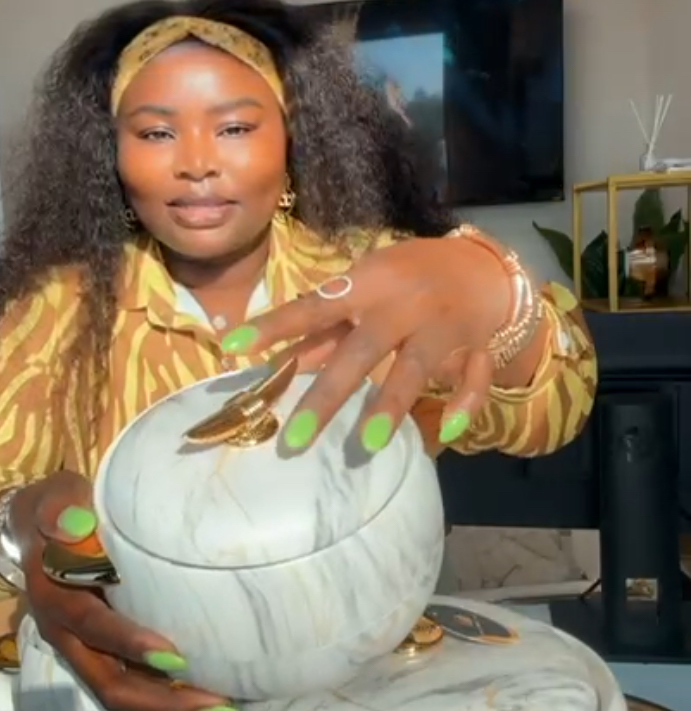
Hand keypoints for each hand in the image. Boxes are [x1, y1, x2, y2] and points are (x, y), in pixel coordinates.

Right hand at [13, 473, 230, 710]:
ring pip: (121, 691)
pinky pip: (130, 682)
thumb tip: (75, 523)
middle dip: (161, 699)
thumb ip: (62, 508)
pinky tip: (205, 696)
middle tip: (216, 703)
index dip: (128, 642)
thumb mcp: (56, 498)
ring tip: (222, 707)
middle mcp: (65, 635)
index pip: (92, 626)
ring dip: (169, 706)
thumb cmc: (56, 512)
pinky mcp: (100, 652)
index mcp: (54, 598)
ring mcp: (82, 650)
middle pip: (109, 683)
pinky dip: (165, 695)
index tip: (173, 655)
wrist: (33, 531)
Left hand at [221, 235, 514, 449]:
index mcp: (367, 284)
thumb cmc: (403, 280)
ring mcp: (443, 326)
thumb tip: (268, 362)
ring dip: (391, 403)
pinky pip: (474, 379)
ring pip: (417, 366)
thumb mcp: (361, 290)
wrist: (478, 267)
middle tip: (294, 439)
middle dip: (328, 395)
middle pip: (362, 350)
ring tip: (366, 443)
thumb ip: (321, 330)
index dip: (274, 326)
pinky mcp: (477, 347)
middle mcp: (403, 304)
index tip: (232, 348)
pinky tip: (444, 434)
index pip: (313, 307)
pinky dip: (463, 406)